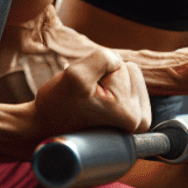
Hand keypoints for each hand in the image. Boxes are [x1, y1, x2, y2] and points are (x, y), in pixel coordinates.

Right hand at [34, 47, 150, 136]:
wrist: (45, 129)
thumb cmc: (57, 105)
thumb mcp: (76, 75)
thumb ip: (103, 58)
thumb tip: (118, 60)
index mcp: (133, 115)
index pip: (121, 65)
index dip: (96, 72)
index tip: (83, 94)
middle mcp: (142, 122)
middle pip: (128, 70)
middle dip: (103, 77)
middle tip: (85, 96)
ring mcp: (138, 122)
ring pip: (125, 77)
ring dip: (104, 83)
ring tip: (88, 101)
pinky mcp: (132, 120)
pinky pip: (124, 86)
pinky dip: (108, 89)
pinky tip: (96, 105)